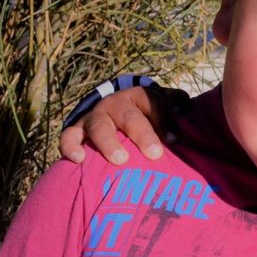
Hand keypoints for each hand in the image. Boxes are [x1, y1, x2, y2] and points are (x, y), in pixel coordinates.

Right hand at [58, 85, 189, 163]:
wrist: (114, 109)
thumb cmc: (147, 112)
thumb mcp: (163, 103)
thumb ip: (177, 104)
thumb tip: (187, 111)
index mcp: (139, 96)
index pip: (153, 103)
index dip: (164, 120)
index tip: (174, 140)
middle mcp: (115, 104)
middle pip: (128, 116)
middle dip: (142, 134)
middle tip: (154, 154)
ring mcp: (95, 116)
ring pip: (98, 126)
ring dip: (108, 142)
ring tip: (120, 160)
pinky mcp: (77, 130)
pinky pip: (69, 137)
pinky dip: (70, 147)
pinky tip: (79, 160)